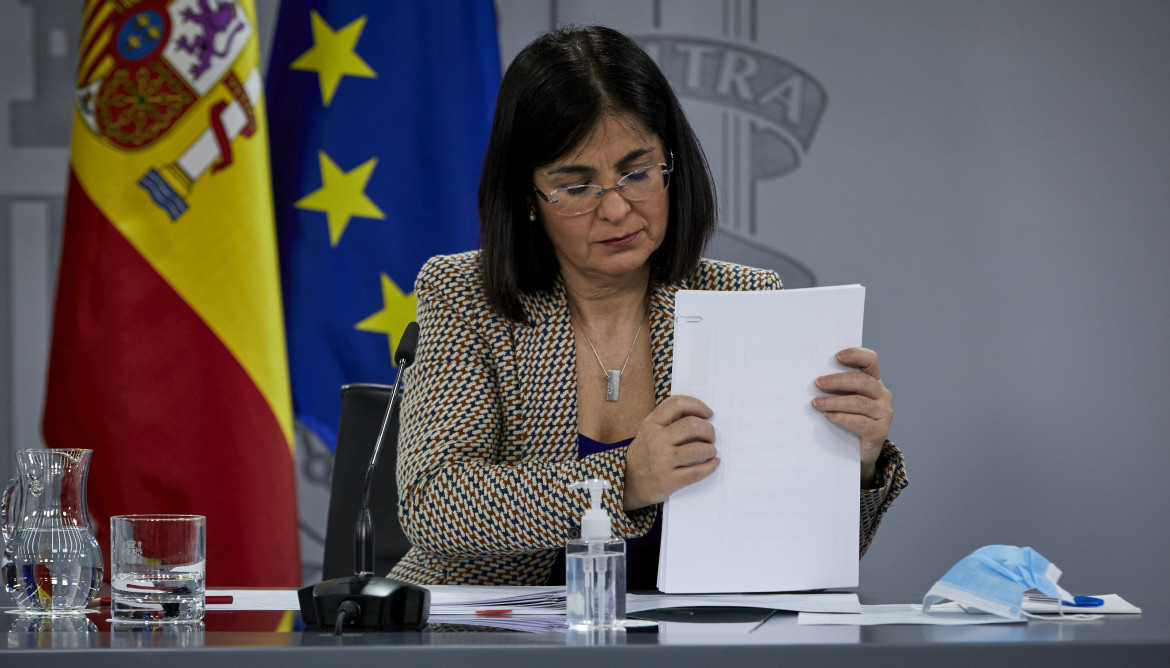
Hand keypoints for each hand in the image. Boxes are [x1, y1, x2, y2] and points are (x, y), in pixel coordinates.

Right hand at [623, 395, 717, 510]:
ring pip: (699, 449)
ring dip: (711, 449)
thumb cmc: (644, 455)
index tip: (708, 413)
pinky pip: (698, 471)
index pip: (677, 404)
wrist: (628, 483)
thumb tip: (701, 416)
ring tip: (710, 451)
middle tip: (711, 436)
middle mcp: (655, 440)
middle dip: (709, 430)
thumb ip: (668, 422)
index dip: (697, 405)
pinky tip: (713, 464)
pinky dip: (710, 466)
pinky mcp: (669, 480)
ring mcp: (662, 461)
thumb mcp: (648, 432)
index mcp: (651, 424)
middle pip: (693, 425)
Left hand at [811, 347, 892, 485]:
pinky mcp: (880, 431)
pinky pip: (860, 422)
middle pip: (863, 381)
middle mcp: (882, 394)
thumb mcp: (843, 400)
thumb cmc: (846, 419)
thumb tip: (812, 380)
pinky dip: (842, 418)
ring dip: (835, 402)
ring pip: (860, 403)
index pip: (871, 360)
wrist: (858, 451)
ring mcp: (884, 413)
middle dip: (838, 381)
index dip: (856, 355)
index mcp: (873, 381)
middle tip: (818, 383)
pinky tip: (828, 416)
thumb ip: (836, 388)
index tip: (837, 356)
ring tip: (816, 403)